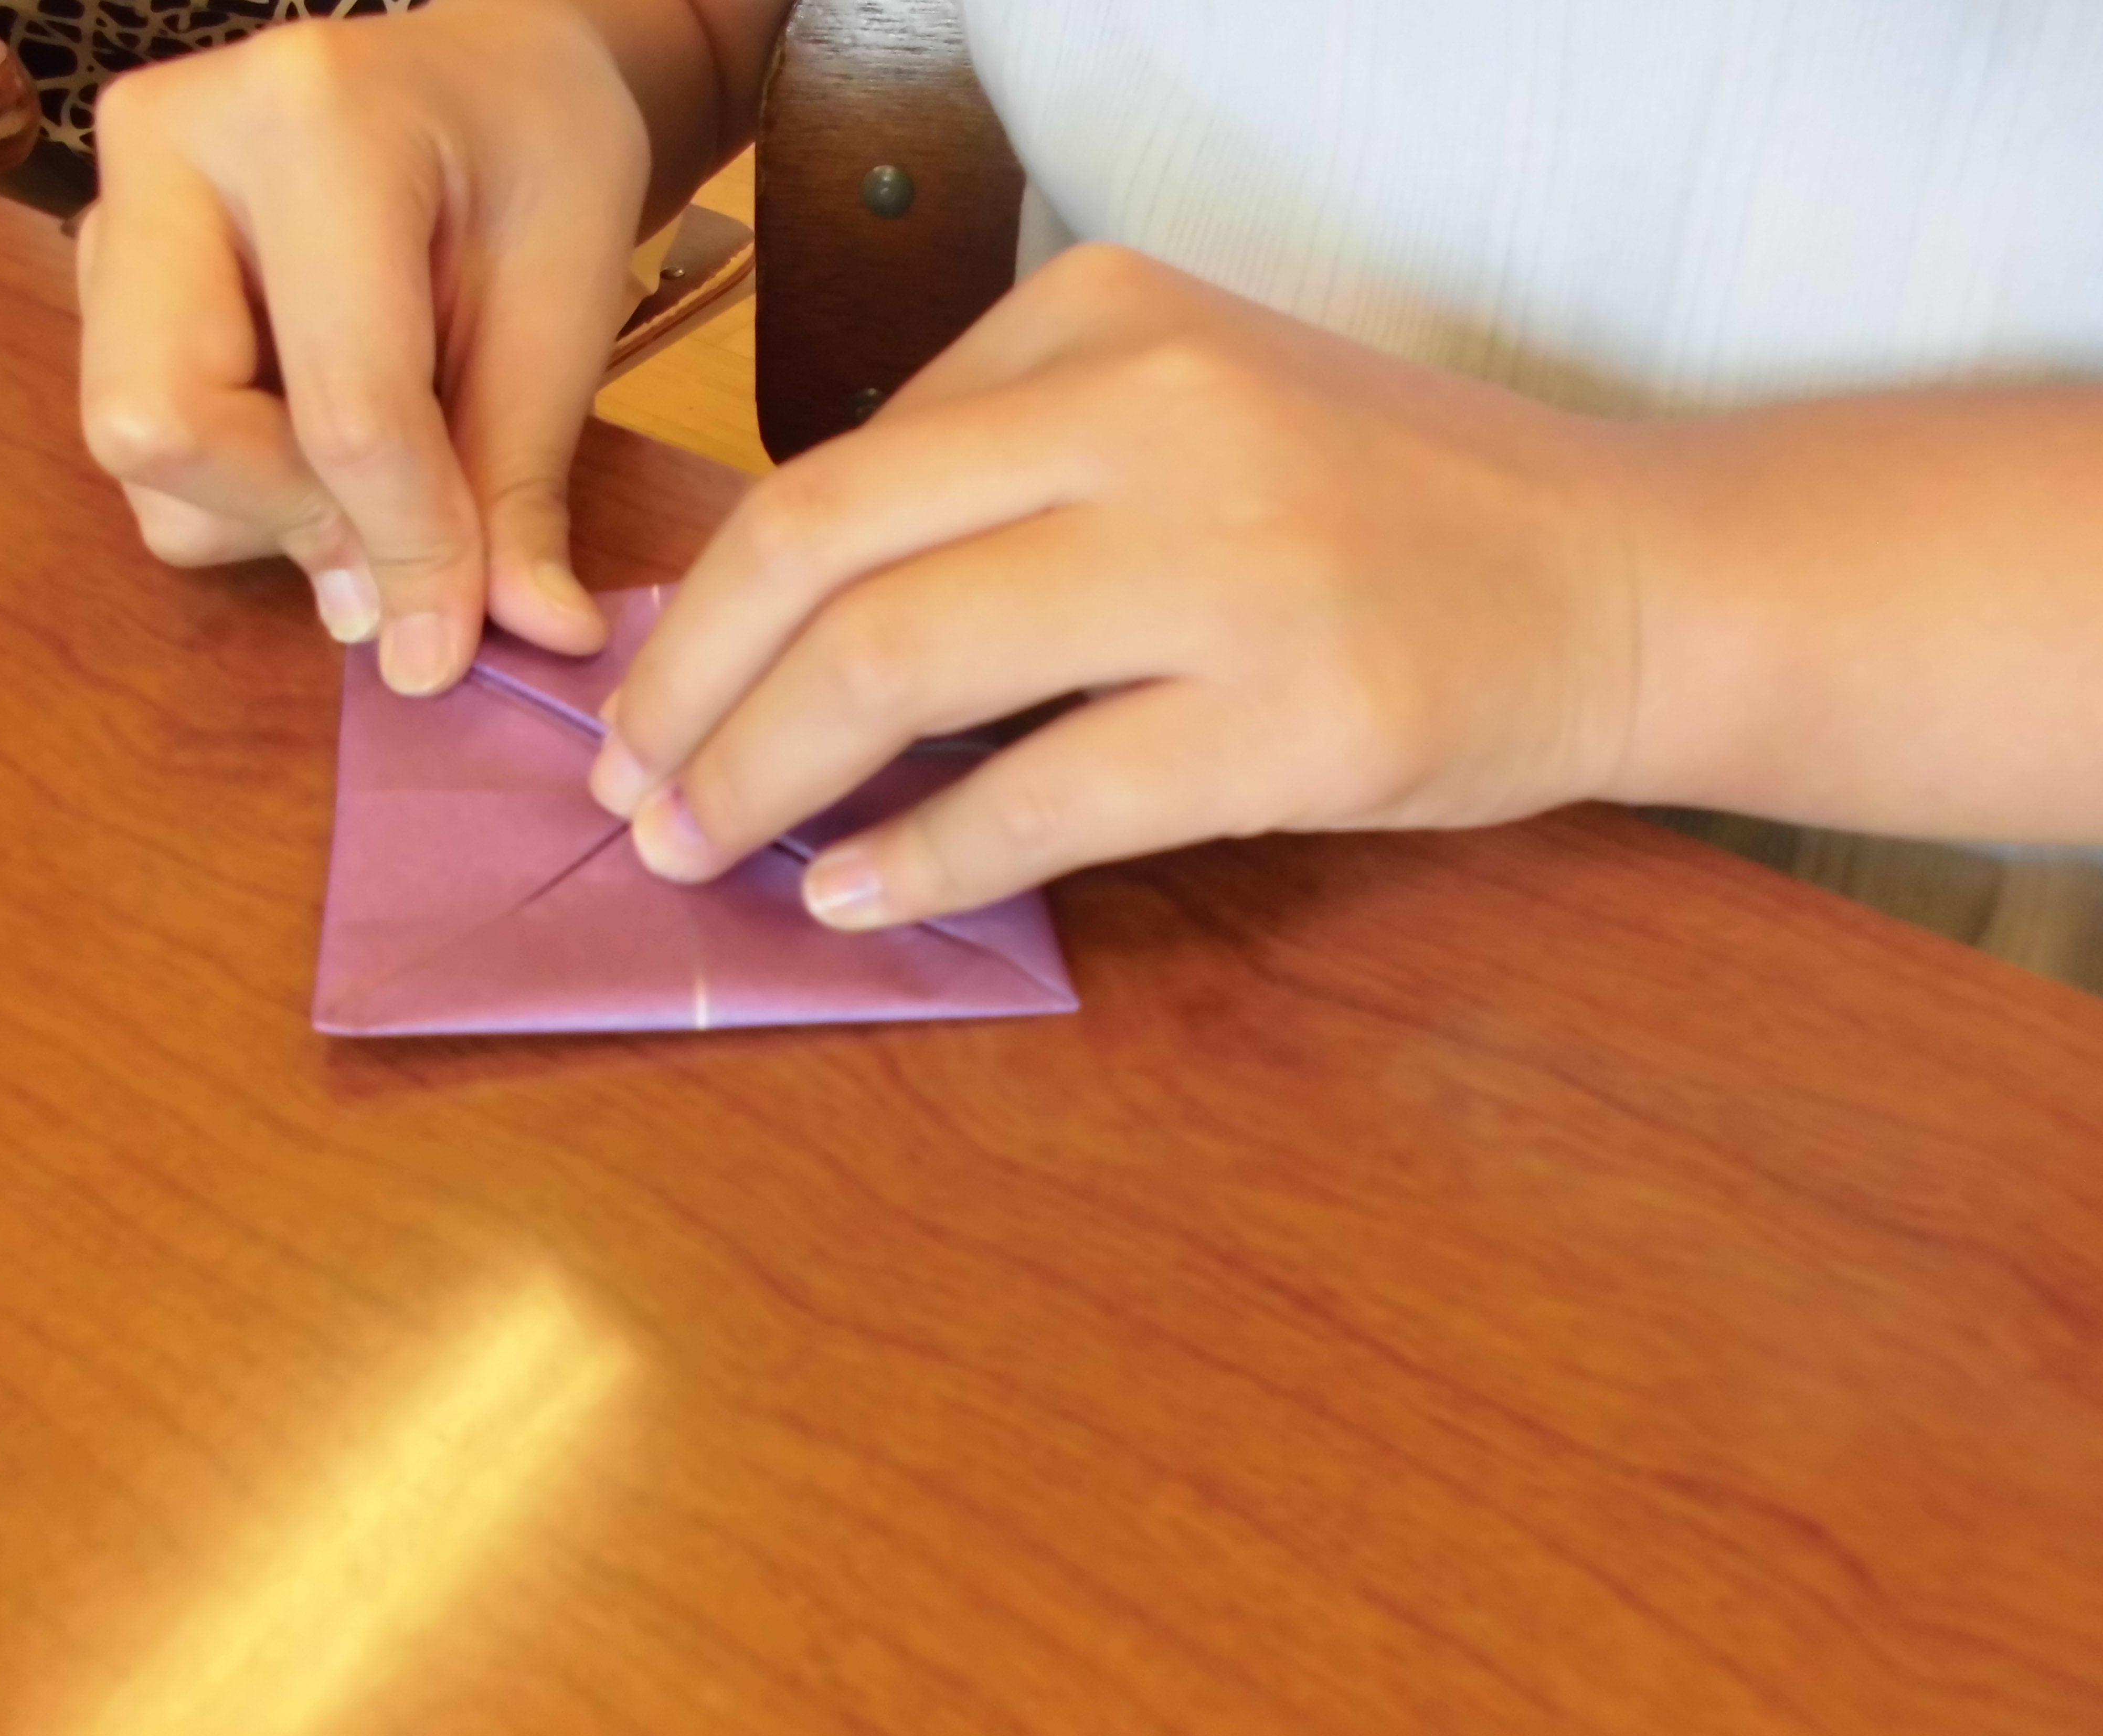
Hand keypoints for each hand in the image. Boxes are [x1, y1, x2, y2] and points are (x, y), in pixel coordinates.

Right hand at [75, 1, 654, 692]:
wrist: (485, 85)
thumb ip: (521, 481)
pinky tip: (317, 437)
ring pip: (140, 453)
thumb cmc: (539, 170)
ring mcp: (112, 205)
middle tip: (405, 534)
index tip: (454, 641)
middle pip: (164, 422)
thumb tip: (530, 640)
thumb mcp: (566, 310)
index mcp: (314, 123)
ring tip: (378, 467)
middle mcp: (171, 146)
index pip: (342, 403)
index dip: (409, 545)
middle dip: (294, 517)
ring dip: (268, 514)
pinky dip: (240, 489)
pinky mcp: (99, 271)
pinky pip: (143, 446)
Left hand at [590, 244, 1644, 927]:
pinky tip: (853, 895)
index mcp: (1101, 318)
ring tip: (698, 850)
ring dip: (765, 776)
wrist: (1627, 574)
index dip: (703, 603)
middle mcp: (1152, 409)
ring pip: (904, 665)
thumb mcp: (1184, 416)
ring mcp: (1229, 559)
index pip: (834, 470)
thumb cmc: (1384, 509)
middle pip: (826, 553)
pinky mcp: (1295, 714)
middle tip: (629, 792)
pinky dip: (921, 856)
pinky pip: (1045, 798)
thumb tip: (790, 625)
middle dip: (690, 691)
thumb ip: (1005, 479)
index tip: (647, 694)